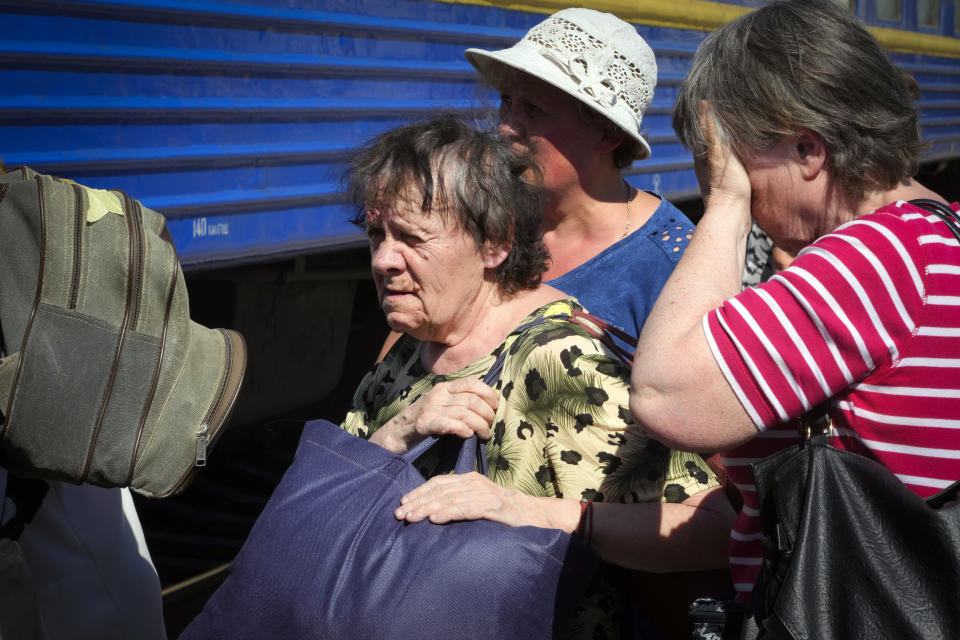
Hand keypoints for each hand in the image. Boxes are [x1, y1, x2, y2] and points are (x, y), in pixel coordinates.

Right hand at [371, 378, 497, 452]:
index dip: (488, 394)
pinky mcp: (423, 425)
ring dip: (479, 425)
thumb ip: (458, 402)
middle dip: (487, 413)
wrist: (393, 435)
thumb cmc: (421, 422)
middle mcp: (437, 395)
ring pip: (464, 412)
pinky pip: (448, 424)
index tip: (495, 406)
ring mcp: (430, 409)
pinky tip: (468, 435)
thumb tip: (486, 406)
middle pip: (471, 399)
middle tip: (490, 426)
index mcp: (443, 388)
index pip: (472, 383)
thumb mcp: (440, 405)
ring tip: (484, 435)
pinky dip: (462, 428)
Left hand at [395, 472, 532, 526]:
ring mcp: (483, 493)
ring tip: (411, 518)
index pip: (438, 483)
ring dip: (427, 509)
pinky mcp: (492, 507)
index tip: (402, 503)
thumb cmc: (503, 511)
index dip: (419, 492)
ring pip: (449, 499)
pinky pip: (466, 509)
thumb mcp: (478, 500)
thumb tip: (433, 511)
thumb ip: (460, 501)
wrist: (532, 514)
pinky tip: (435, 519)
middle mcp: (473, 483)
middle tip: (399, 514)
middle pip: (439, 490)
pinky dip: (449, 513)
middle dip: (417, 502)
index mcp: (468, 479)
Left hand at [694, 100, 751, 210]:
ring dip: (734, 145)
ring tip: (748, 131)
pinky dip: (741, 158)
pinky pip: (735, 166)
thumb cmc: (726, 185)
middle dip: (724, 131)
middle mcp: (707, 166)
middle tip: (738, 115)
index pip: (705, 130)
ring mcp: (718, 177)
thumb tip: (702, 102)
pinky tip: (752, 155)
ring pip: (725, 155)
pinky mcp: (731, 186)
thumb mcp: (720, 152)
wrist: (732, 217)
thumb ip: (711, 129)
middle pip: (715, 142)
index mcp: (702, 155)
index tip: (722, 103)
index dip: (713, 117)